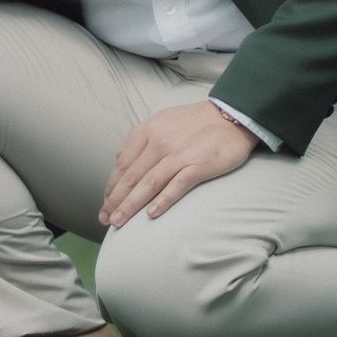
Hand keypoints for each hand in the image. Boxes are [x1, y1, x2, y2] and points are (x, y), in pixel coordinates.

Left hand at [101, 101, 260, 227]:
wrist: (232, 115)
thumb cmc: (196, 121)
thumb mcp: (162, 120)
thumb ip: (140, 138)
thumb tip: (120, 158)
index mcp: (148, 131)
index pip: (123, 164)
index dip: (112, 185)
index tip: (106, 202)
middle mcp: (159, 142)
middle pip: (131, 176)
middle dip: (115, 200)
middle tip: (105, 218)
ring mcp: (178, 155)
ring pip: (148, 183)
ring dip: (131, 204)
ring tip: (118, 221)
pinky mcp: (198, 166)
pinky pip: (177, 186)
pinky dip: (162, 200)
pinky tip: (151, 215)